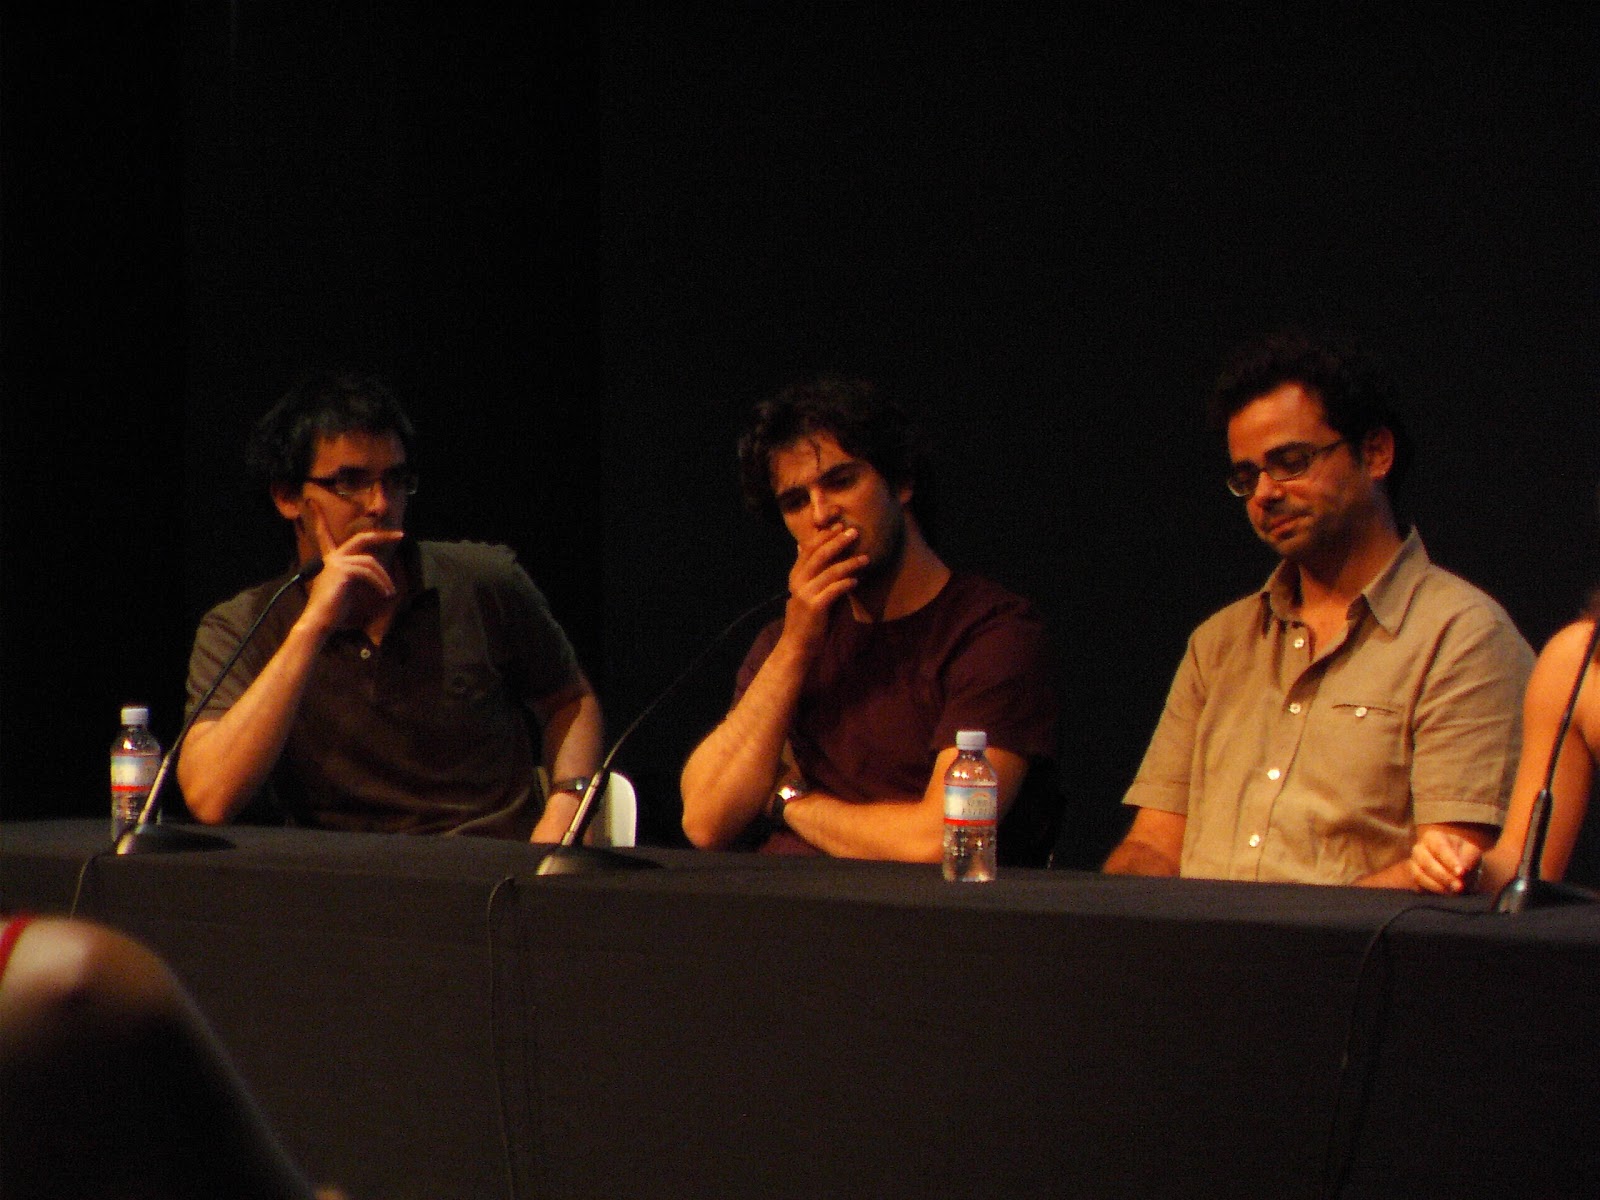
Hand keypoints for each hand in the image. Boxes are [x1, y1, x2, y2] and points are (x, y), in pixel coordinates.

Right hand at [297, 503, 403, 636]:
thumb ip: (357, 574)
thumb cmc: (333, 610)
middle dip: (382, 536)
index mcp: (331, 560)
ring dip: (384, 578)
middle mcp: (333, 558)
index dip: (319, 519)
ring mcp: (336, 563)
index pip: (324, 535)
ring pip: (370, 562)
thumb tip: (376, 570)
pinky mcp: (342, 571)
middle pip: (361, 538)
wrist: (319, 621)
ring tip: (389, 592)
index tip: (311, 502)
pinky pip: (368, 572)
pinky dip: (380, 582)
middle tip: (400, 535)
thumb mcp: (347, 587)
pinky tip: (385, 593)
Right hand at [782, 523, 867, 653]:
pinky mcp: (815, 607)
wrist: (797, 645)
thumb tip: (806, 550)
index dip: (825, 535)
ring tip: (866, 558)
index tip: (841, 524)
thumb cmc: (808, 618)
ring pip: (830, 571)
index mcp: (796, 575)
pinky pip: (834, 590)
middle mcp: (798, 581)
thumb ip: (810, 572)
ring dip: (850, 563)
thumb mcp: (806, 591)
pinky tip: (856, 580)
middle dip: (838, 541)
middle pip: (819, 554)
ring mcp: (805, 594)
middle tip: (854, 532)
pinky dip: (846, 583)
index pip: (809, 547)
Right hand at [1410, 827, 1483, 894]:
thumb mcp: (1471, 852)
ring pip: (1419, 875)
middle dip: (1443, 876)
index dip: (1449, 861)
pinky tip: (1444, 894)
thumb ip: (1468, 859)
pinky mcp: (1413, 879)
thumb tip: (1461, 872)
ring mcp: (1413, 864)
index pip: (1439, 848)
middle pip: (1426, 863)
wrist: (1457, 865)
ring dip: (1437, 886)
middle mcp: (1419, 849)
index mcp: (1433, 838)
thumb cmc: (1464, 855)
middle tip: (1459, 886)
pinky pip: (1417, 886)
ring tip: (1453, 892)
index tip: (1461, 872)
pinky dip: (1430, 892)